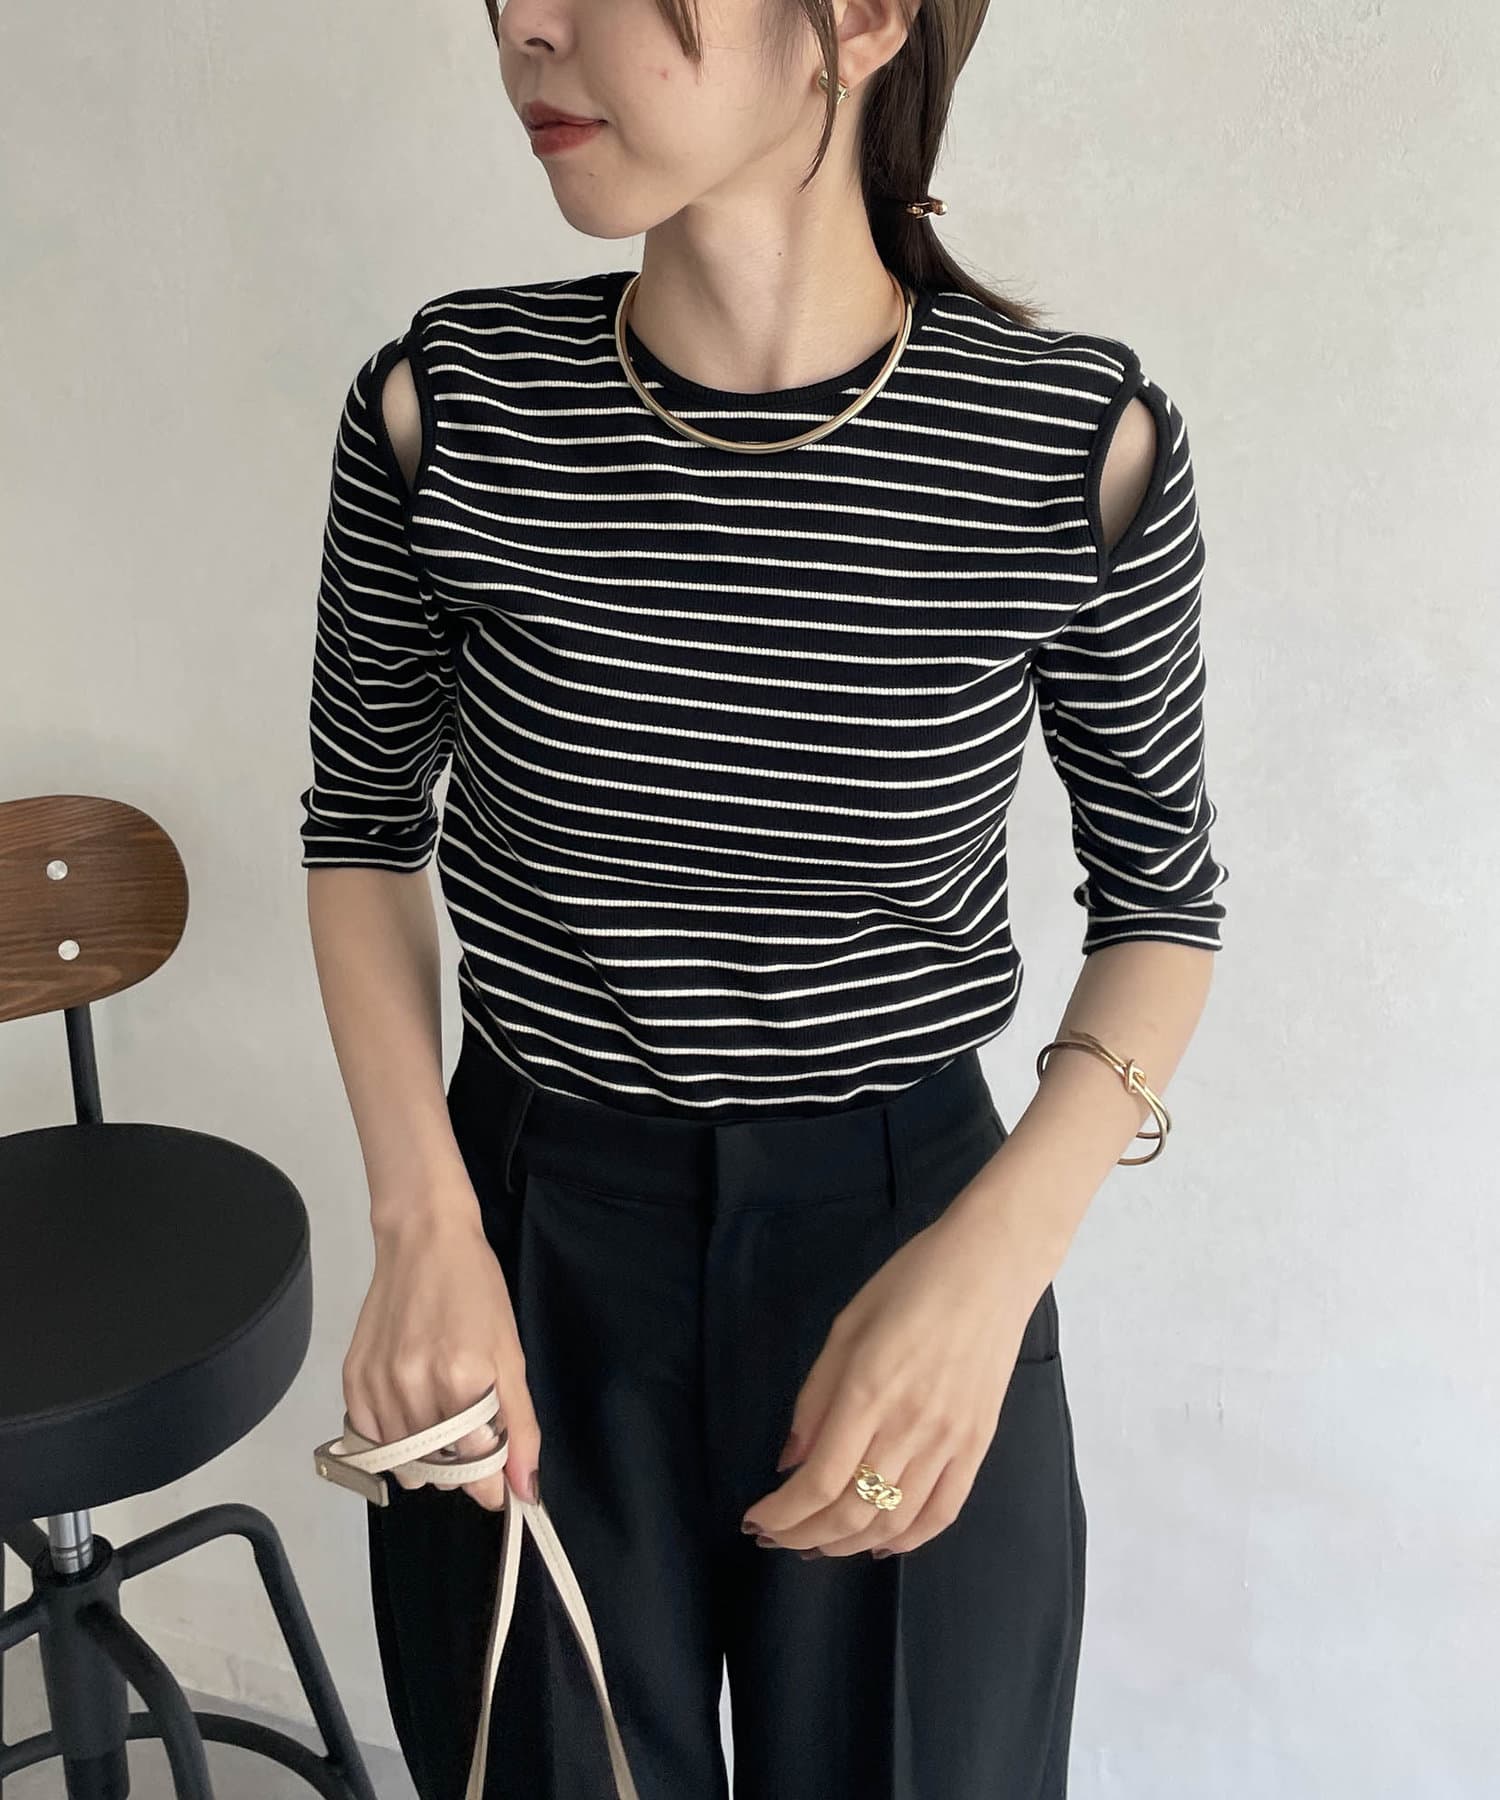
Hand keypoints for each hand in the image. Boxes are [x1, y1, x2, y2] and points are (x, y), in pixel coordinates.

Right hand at [342, 1189, 540, 1512]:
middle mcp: (412, 1387)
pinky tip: (412, 1410)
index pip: (476, 1471)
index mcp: (461, 1379)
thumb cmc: (475, 1288)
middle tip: (474, 1433)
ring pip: (405, 1465)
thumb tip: (527, 1490)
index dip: (493, 1482)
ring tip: (443, 1415)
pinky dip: (395, 1443)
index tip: (502, 1479)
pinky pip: (372, 1446)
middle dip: (463, 1467)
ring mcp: (376, 1386)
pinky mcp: (352, 1383)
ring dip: (430, 1457)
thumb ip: (520, 1425)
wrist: (423, 1240)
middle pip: (440, 1472)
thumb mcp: (511, 1353)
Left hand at [740, 1206, 1039, 1557]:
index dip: (782, 1514)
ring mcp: (949, 1441)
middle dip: (803, 1536)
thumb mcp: (846, 1326)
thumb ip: (815, 1397)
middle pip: (851, 1512)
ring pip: (893, 1522)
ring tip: (817, 1544)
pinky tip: (879, 1544)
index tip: (755, 1520)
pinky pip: (942, 1512)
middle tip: (775, 1538)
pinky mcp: (978, 1445)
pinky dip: (908, 1540)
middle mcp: (908, 1427)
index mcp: (867, 1391)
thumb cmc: (911, 1283)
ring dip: (847, 1545)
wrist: (991, 1267)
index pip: (819, 1482)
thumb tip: (790, 1462)